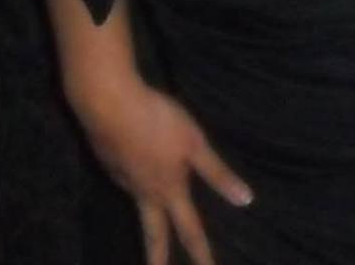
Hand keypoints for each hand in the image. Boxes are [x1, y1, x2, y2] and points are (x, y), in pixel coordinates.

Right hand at [71, 76, 252, 264]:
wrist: (109, 106)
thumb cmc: (158, 122)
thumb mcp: (195, 144)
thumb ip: (217, 174)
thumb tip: (245, 201)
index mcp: (169, 190)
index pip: (190, 231)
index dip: (202, 255)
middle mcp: (145, 192)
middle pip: (153, 235)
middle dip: (158, 260)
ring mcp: (123, 179)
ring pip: (138, 207)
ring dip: (146, 224)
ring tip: (153, 227)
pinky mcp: (110, 163)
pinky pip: (126, 180)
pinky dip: (133, 183)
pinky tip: (136, 168)